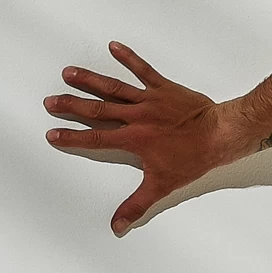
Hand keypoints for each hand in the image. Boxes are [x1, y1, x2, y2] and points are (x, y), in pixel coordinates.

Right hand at [44, 42, 240, 234]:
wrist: (221, 135)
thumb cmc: (193, 159)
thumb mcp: (163, 185)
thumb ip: (137, 204)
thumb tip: (118, 226)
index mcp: (133, 139)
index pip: (95, 140)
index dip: (72, 138)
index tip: (52, 134)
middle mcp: (136, 117)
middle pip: (97, 110)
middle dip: (72, 106)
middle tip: (50, 101)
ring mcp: (149, 99)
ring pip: (114, 87)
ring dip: (90, 80)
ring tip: (68, 72)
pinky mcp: (164, 88)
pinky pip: (144, 70)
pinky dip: (129, 58)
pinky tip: (114, 46)